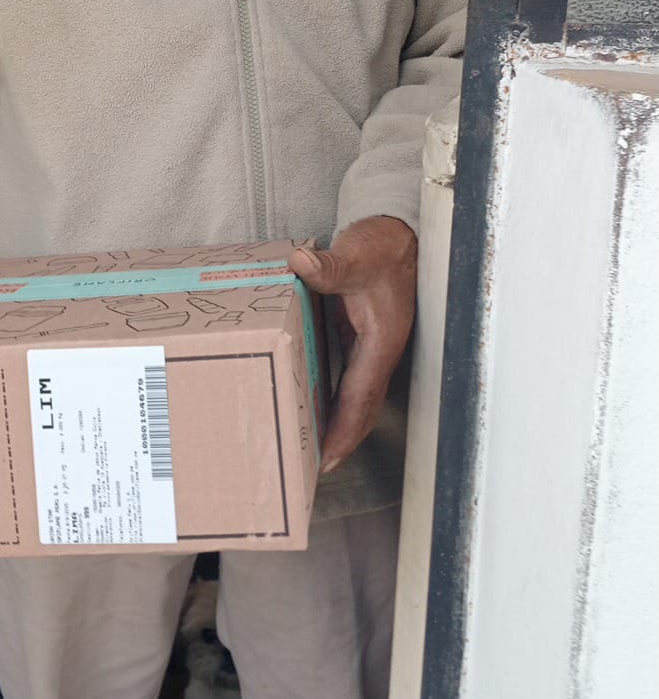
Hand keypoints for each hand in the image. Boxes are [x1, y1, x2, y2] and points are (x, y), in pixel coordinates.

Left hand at [289, 217, 417, 473]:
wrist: (398, 231)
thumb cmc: (382, 244)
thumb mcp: (356, 252)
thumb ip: (329, 264)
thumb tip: (300, 264)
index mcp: (382, 339)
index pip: (361, 395)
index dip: (345, 428)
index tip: (328, 457)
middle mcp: (379, 349)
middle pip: (362, 407)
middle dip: (342, 439)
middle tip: (314, 467)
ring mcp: (372, 345)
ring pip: (356, 396)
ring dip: (337, 423)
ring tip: (310, 447)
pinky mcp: (361, 336)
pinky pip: (348, 377)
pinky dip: (333, 398)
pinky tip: (311, 404)